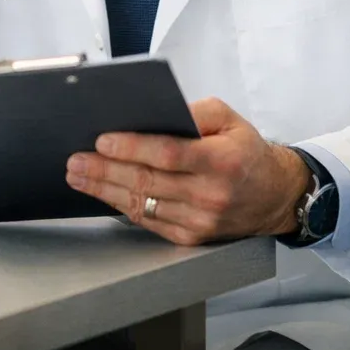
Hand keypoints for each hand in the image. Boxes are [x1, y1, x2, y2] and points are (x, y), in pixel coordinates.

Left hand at [65, 98, 309, 245]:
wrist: (274, 195)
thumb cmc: (246, 151)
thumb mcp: (229, 117)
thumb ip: (195, 111)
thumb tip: (157, 112)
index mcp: (222, 160)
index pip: (169, 154)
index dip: (133, 147)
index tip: (102, 140)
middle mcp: (211, 194)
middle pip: (148, 181)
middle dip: (105, 170)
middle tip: (76, 160)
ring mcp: (201, 220)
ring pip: (142, 204)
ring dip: (105, 190)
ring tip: (79, 175)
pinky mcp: (192, 237)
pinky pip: (149, 222)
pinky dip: (122, 207)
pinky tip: (104, 194)